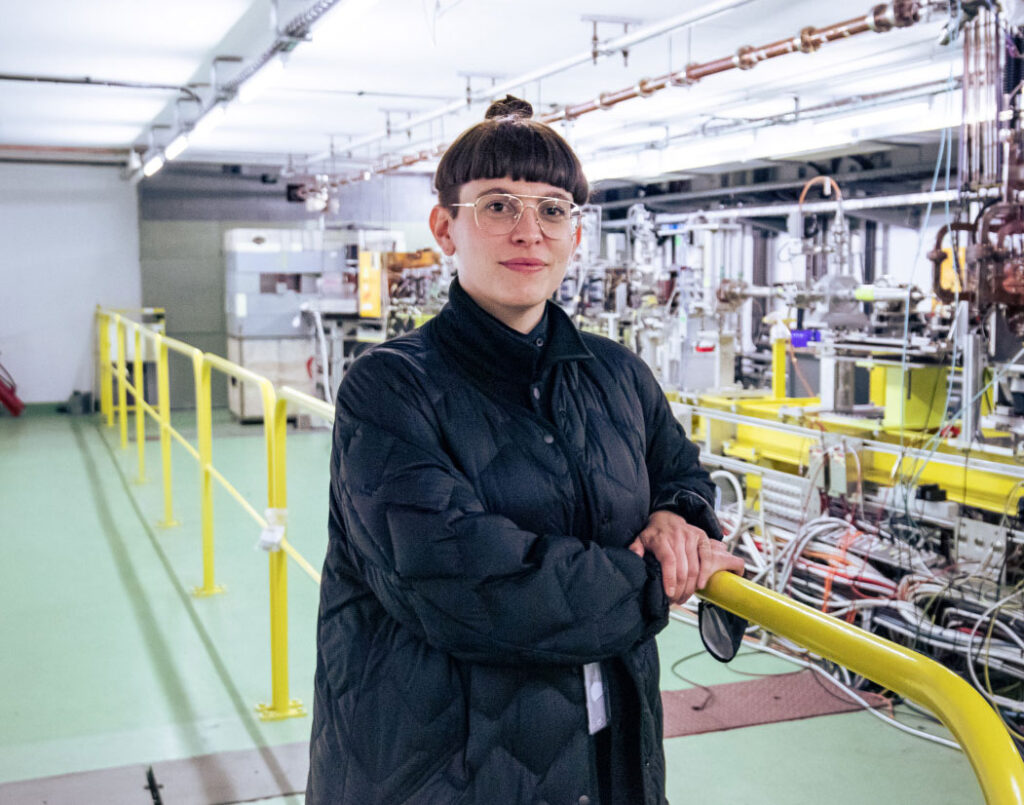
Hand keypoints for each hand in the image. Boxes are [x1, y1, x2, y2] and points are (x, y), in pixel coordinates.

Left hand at [628, 510, 743, 603]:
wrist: (667, 518)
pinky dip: (705, 573)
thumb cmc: (653, 534)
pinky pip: (706, 557)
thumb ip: (635, 549)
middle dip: (680, 588)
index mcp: (661, 539)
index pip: (669, 561)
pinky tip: (700, 585)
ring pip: (694, 566)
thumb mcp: (640, 539)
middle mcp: (678, 537)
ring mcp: (691, 536)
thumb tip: (635, 557)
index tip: (670, 593)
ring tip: (684, 597)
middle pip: (683, 568)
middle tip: (675, 600)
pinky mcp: (702, 538)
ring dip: (691, 586)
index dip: (670, 579)